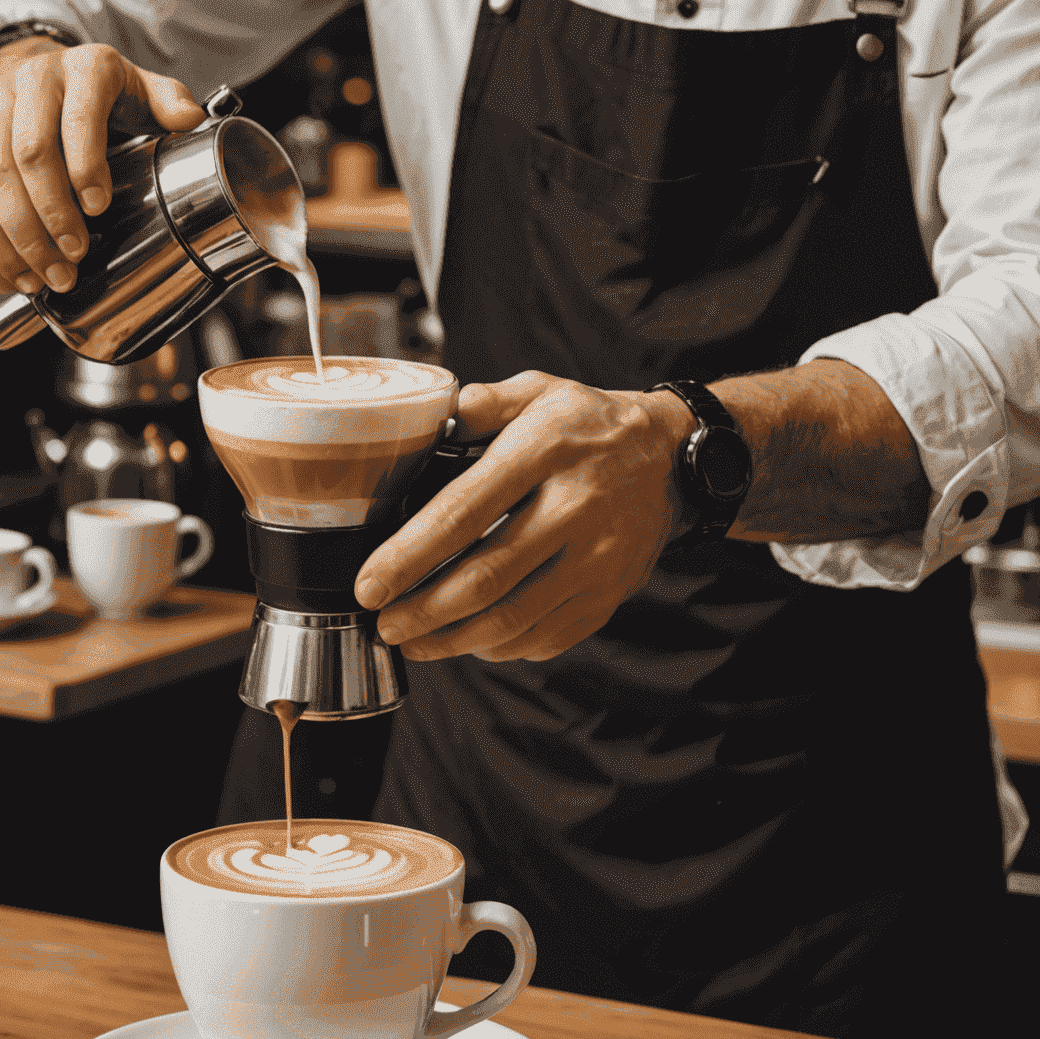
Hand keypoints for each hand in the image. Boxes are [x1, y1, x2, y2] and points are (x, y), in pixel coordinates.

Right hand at [0, 37, 205, 296]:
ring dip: (10, 243)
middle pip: (18, 159)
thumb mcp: (137, 88)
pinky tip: (5, 277)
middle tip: (73, 261)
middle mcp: (16, 91)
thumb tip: (190, 118)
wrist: (36, 83)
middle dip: (46, 219)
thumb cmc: (96, 98)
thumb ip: (166, 101)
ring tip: (44, 279)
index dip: (83, 166)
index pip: (71, 118)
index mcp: (71, 71)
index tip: (98, 208)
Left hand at [354, 373, 693, 661]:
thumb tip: (427, 421)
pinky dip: (499, 647)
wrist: (670, 459)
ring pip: (512, 619)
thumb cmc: (587, 426)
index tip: (369, 584)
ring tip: (411, 641)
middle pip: (483, 579)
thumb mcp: (538, 391)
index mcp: (544, 453)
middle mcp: (574, 509)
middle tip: (383, 623)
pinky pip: (545, 637)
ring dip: (451, 640)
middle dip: (421, 611)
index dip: (408, 557)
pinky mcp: (609, 595)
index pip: (462, 513)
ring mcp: (597, 560)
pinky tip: (467, 640)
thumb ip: (480, 404)